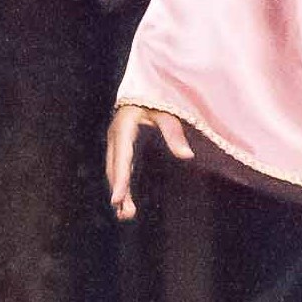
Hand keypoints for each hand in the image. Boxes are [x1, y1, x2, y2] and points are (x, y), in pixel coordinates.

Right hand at [107, 103, 194, 219]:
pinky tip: (125, 201)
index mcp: (123, 127)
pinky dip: (121, 184)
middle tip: (126, 214)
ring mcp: (115, 141)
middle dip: (119, 192)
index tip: (117, 200)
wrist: (142, 87)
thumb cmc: (155, 97)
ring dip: (120, 192)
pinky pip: (119, 168)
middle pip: (115, 169)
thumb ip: (174, 133)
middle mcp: (115, 136)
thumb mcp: (166, 112)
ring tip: (126, 214)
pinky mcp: (120, 146)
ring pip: (114, 171)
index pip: (121, 159)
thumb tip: (187, 156)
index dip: (120, 180)